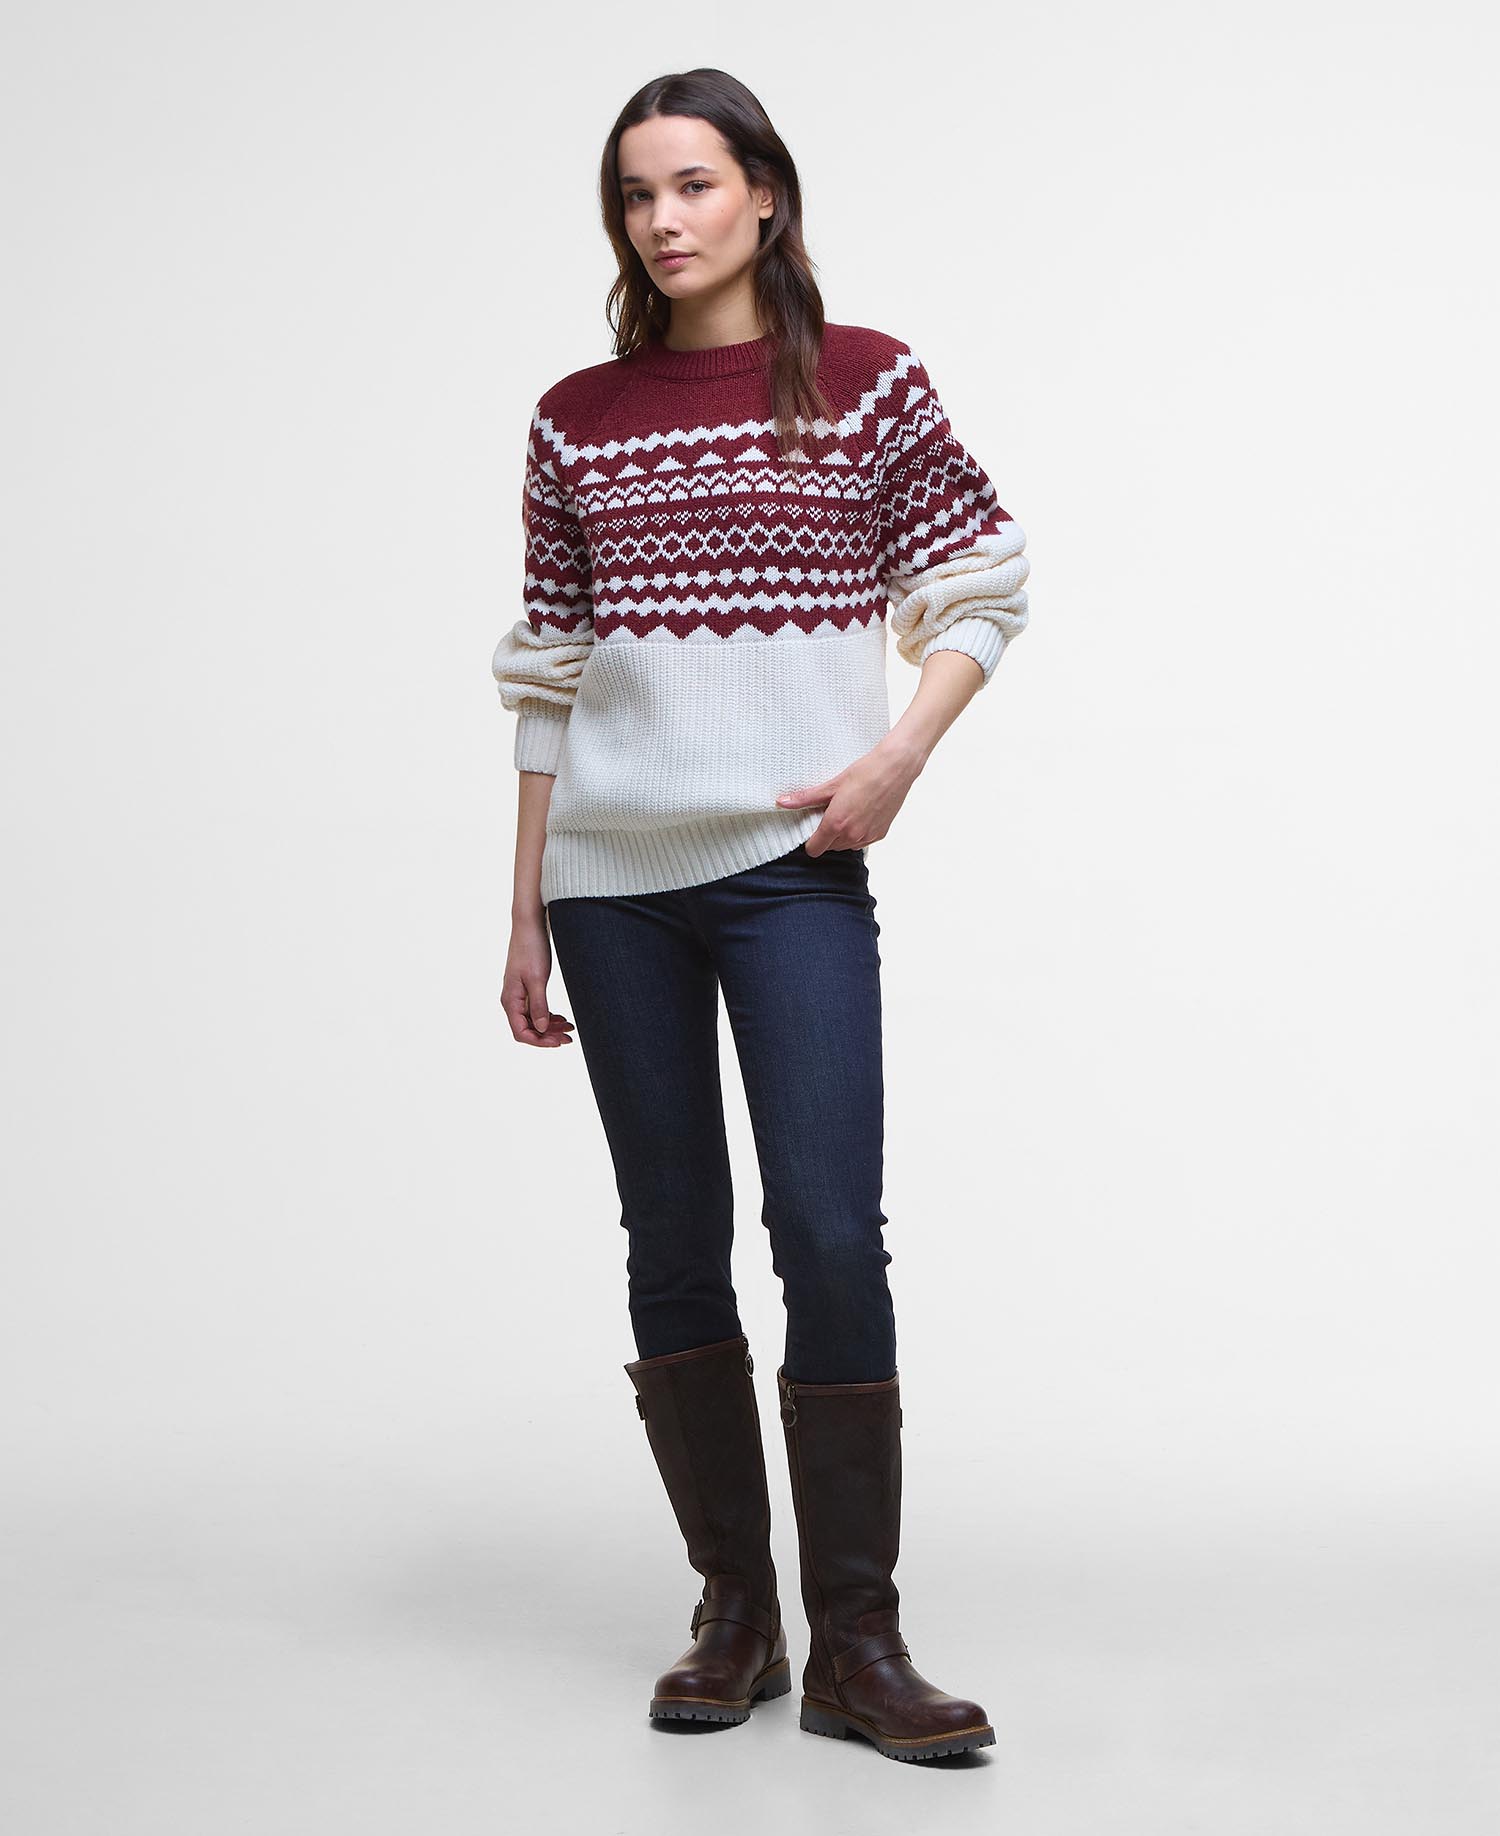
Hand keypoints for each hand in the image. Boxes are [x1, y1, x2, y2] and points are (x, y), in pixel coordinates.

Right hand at [502, 919, 575, 1047]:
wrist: (530, 925)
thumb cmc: (531, 948)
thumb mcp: (537, 979)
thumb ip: (538, 1005)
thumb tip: (542, 1029)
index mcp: (510, 1000)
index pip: (521, 1033)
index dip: (540, 1041)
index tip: (559, 1042)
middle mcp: (512, 1000)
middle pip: (528, 1029)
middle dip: (548, 1036)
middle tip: (569, 1038)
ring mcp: (519, 994)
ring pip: (533, 1020)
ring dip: (551, 1027)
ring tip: (570, 1028)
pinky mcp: (527, 987)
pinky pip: (536, 1009)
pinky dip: (549, 1016)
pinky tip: (562, 1018)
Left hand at [774, 734, 924, 855]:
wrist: (895, 768)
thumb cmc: (865, 773)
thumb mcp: (832, 785)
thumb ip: (805, 798)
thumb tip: (782, 802)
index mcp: (836, 824)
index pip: (814, 849)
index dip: (810, 840)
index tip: (812, 827)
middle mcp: (852, 835)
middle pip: (829, 847)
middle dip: (827, 835)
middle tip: (831, 812)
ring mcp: (867, 836)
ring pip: (846, 846)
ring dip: (842, 835)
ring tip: (846, 811)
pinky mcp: (880, 834)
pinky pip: (862, 842)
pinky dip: (857, 833)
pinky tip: (860, 813)